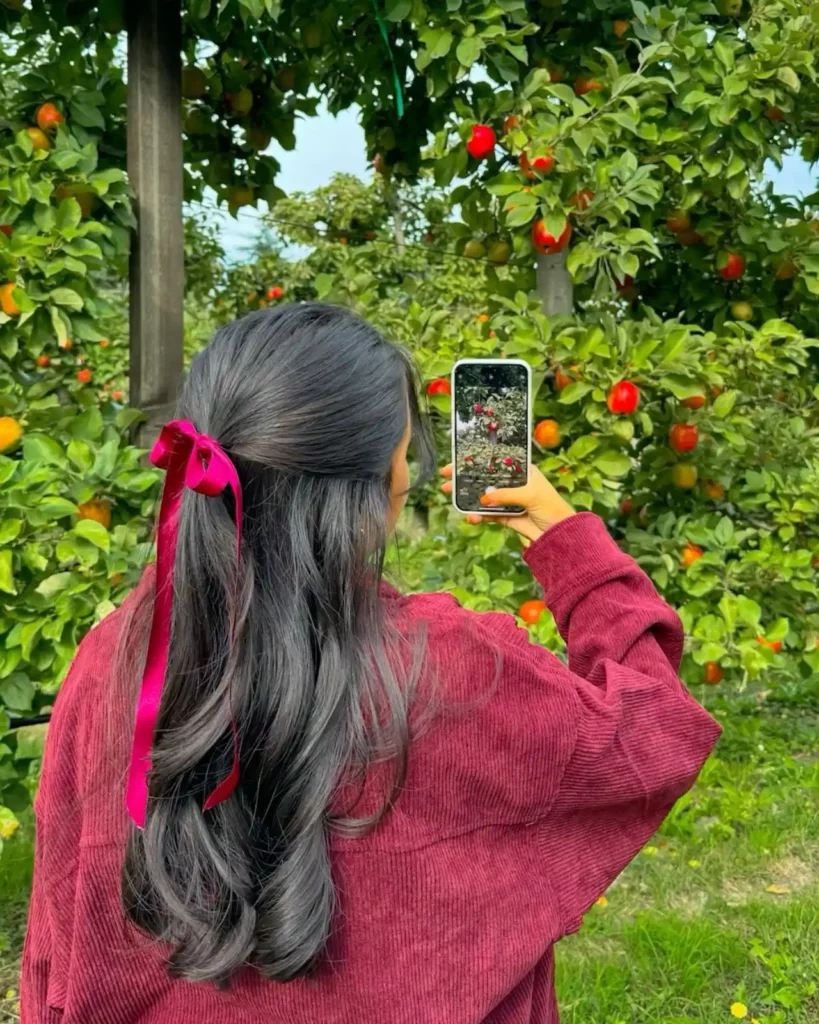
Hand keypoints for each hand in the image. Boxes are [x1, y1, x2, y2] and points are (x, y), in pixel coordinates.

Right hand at [439, 463, 574, 543]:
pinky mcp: (505, 517)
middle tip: (446, 481)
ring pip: (483, 497)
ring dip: (467, 499)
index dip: (476, 460)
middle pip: (485, 478)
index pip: (495, 461)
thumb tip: (484, 498)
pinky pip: (487, 515)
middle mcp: (513, 483)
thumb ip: (506, 495)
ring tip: (451, 499)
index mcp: (522, 470)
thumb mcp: (530, 495)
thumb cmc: (552, 507)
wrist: (560, 535)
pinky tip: (472, 518)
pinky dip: (478, 516)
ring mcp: (508, 500)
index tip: (457, 462)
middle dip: (465, 480)